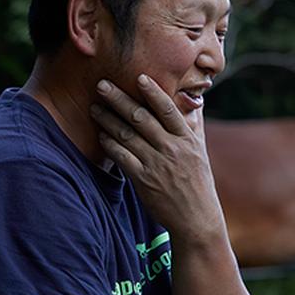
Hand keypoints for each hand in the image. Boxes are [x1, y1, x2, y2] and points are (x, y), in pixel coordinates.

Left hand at [90, 74, 224, 240]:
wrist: (196, 218)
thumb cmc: (197, 181)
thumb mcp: (200, 150)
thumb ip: (193, 123)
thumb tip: (194, 97)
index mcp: (187, 139)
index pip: (168, 110)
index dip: (153, 92)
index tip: (139, 77)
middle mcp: (172, 149)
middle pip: (141, 118)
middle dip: (119, 99)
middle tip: (101, 84)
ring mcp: (157, 165)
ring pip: (127, 135)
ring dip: (108, 119)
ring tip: (94, 107)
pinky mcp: (143, 181)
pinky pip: (122, 157)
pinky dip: (110, 144)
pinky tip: (100, 135)